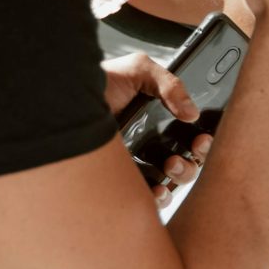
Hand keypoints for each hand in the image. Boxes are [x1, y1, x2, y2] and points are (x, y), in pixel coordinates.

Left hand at [101, 51, 202, 202]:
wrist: (66, 100)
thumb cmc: (99, 83)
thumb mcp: (139, 70)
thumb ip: (171, 84)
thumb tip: (191, 112)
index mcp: (160, 117)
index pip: (190, 135)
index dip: (202, 140)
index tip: (203, 138)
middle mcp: (151, 142)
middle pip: (188, 160)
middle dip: (197, 159)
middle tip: (192, 150)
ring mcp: (137, 163)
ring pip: (172, 181)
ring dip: (181, 176)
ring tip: (171, 165)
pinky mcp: (121, 179)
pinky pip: (145, 198)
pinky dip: (157, 197)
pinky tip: (156, 188)